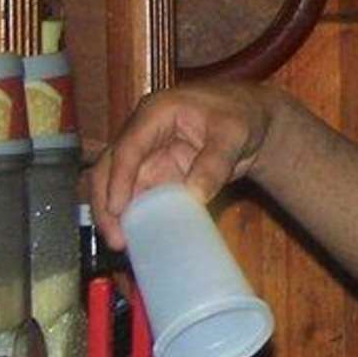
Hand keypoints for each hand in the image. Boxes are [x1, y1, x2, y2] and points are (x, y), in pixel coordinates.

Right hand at [88, 79, 282, 249]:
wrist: (252, 120)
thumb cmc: (241, 115)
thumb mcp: (234, 134)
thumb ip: (214, 163)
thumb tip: (194, 196)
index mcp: (156, 113)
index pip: (128, 148)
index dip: (119, 179)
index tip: (117, 209)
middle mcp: (142, 133)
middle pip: (109, 168)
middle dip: (105, 202)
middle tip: (115, 237)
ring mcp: (146, 155)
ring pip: (117, 185)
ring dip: (115, 214)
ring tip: (122, 243)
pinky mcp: (155, 174)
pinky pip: (137, 196)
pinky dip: (134, 215)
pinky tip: (136, 237)